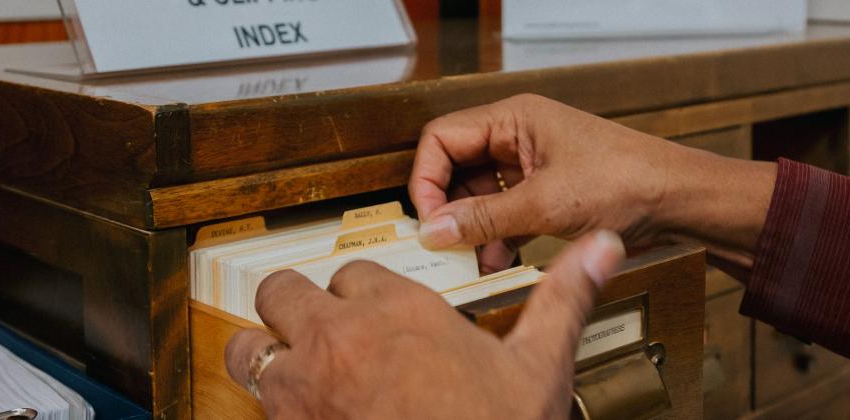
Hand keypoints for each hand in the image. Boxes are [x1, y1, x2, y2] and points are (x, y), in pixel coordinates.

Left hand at [225, 231, 626, 419]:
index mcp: (401, 311)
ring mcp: (305, 385)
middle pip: (284, 291)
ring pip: (251, 343)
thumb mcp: (539, 367)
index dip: (360, 291)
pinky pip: (250, 400)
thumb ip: (562, 300)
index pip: (353, 272)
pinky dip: (267, 404)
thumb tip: (599, 250)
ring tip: (287, 366)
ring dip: (264, 351)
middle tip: (313, 325)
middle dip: (294, 306)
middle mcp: (342, 338)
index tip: (371, 309)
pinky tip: (297, 414)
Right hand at [409, 94, 776, 270]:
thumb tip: (434, 230)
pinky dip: (497, 236)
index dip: (426, 179)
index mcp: (513, 119)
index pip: (442, 139)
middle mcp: (517, 136)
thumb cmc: (626, 182)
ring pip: (479, 194)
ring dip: (473, 228)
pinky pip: (504, 211)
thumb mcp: (544, 204)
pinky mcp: (547, 192)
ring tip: (474, 259)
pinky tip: (499, 261)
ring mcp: (532, 164)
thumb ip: (484, 218)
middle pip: (456, 168)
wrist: (679, 201)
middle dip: (449, 208)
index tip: (427, 220)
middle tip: (444, 244)